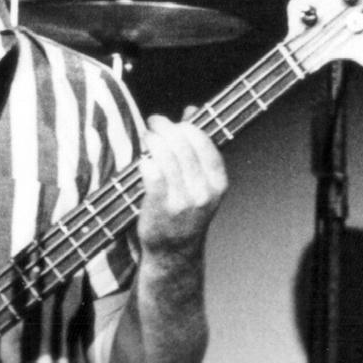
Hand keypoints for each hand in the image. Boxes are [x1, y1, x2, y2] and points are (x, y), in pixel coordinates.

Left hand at [135, 112, 225, 257]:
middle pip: (184, 146)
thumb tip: (192, 110)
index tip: (173, 121)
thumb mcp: (200, 181)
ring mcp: (183, 201)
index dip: (186, 126)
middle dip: (166, 128)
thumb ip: (197, 146)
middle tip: (154, 123)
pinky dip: (147, 161)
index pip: (204, 143)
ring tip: (148, 138)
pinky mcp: (162, 207)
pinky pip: (153, 173)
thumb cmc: (185, 212)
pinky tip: (144, 161)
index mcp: (218, 184)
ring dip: (154, 140)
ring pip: (167, 156)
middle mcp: (204, 192)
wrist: (174, 252)